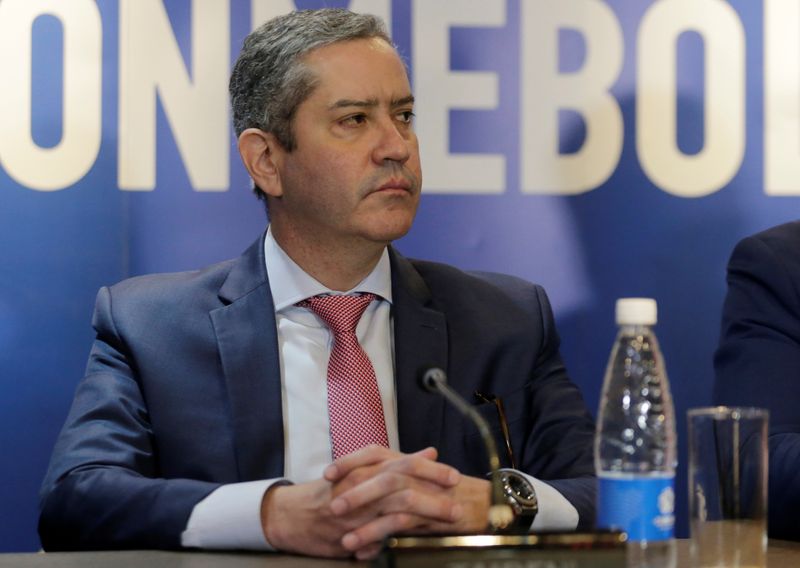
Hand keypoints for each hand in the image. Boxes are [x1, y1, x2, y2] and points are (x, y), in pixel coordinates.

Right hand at [261, 446, 460, 558]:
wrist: (293, 513)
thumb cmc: (335, 490)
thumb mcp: (366, 469)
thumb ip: (399, 462)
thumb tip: (430, 453)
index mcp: (368, 467)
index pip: (403, 463)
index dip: (431, 470)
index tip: (454, 476)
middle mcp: (361, 485)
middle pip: (402, 485)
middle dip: (432, 493)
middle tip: (457, 502)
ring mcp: (355, 510)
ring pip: (393, 511)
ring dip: (423, 516)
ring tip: (446, 522)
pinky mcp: (347, 533)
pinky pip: (374, 537)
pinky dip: (394, 538)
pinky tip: (412, 541)